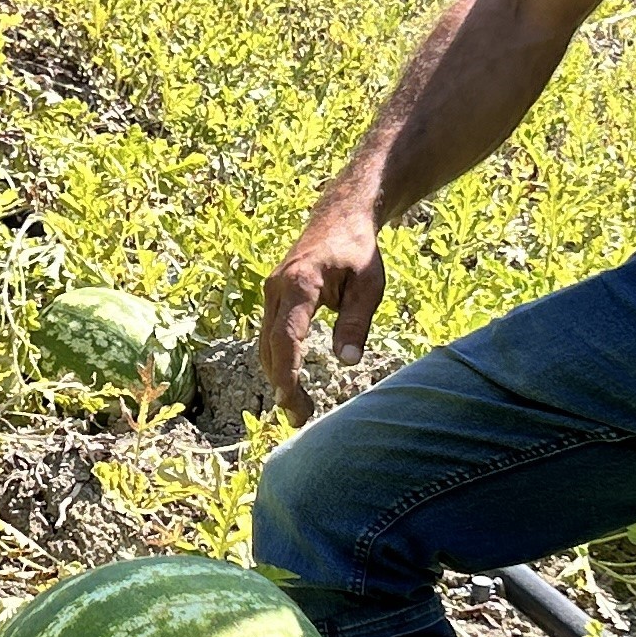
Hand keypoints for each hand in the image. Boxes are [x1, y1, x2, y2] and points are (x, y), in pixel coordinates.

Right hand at [260, 198, 385, 423]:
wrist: (340, 217)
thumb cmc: (358, 251)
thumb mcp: (369, 287)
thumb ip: (356, 323)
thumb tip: (346, 362)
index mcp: (300, 283)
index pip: (286, 336)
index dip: (286, 372)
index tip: (290, 400)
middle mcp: (277, 288)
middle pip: (271, 346)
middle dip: (282, 385)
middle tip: (300, 419)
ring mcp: (271, 292)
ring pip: (266, 343)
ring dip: (278, 377)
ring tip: (298, 409)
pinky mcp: (274, 297)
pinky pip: (270, 334)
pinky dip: (277, 360)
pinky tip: (291, 382)